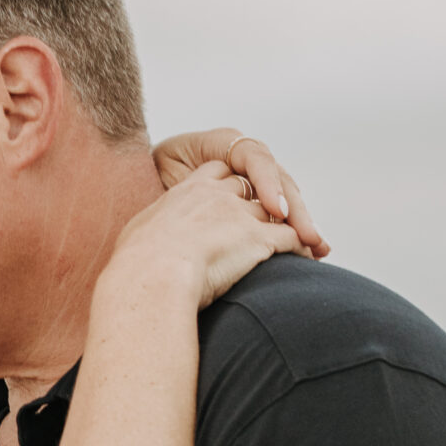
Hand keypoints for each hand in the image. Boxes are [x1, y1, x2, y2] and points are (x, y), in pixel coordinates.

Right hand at [108, 161, 303, 309]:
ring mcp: (241, 213)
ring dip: (293, 224)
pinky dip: (302, 246)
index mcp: (188, 189)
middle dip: (268, 201)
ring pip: (276, 211)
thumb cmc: (136, 263)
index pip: (218, 171)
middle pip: (251, 188)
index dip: (230, 183)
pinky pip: (291, 237)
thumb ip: (149, 230)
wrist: (152, 274)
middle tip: (282, 217)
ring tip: (306, 243)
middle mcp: (218, 194)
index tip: (237, 196)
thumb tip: (140, 245)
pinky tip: (308, 258)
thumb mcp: (137, 234)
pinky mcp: (259, 237)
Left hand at [153, 127, 328, 257]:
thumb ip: (189, 178)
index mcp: (220, 144)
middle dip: (296, 209)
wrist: (141, 211)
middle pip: (278, 179)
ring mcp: (252, 183)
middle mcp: (241, 160)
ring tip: (319, 248)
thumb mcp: (163, 173)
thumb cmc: (146, 185)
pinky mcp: (256, 207)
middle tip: (310, 237)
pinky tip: (312, 253)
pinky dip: (295, 235)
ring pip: (285, 199)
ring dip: (302, 223)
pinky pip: (280, 218)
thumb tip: (205, 188)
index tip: (276, 213)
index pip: (254, 157)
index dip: (268, 183)